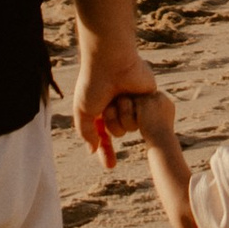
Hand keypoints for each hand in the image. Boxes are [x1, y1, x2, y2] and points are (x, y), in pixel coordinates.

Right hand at [71, 36, 159, 166]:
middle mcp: (115, 106)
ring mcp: (131, 102)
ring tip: (118, 96)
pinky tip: (129, 95)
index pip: (103, 136)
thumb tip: (93, 149)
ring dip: (121, 114)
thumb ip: (87, 132)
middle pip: (117, 132)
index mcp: (100, 108)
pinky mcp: (146, 98)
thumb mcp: (83, 111)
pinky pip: (141, 117)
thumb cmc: (94, 83)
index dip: (105, 152)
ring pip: (128, 126)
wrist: (111, 61)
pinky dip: (133, 109)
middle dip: (112, 123)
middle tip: (110, 103)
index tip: (110, 166)